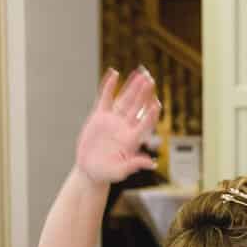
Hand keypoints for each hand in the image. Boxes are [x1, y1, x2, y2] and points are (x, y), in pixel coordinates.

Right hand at [74, 68, 161, 185]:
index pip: (144, 124)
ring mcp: (112, 120)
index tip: (156, 103)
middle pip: (137, 107)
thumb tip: (151, 163)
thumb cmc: (106, 173)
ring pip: (125, 99)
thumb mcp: (119, 172)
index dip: (150, 114)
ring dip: (132, 87)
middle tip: (151, 80)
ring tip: (141, 73)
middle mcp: (124, 127)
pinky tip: (114, 73)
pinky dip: (109, 86)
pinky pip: (105, 98)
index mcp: (131, 139)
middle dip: (144, 94)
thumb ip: (133, 165)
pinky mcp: (99, 117)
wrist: (90, 170)